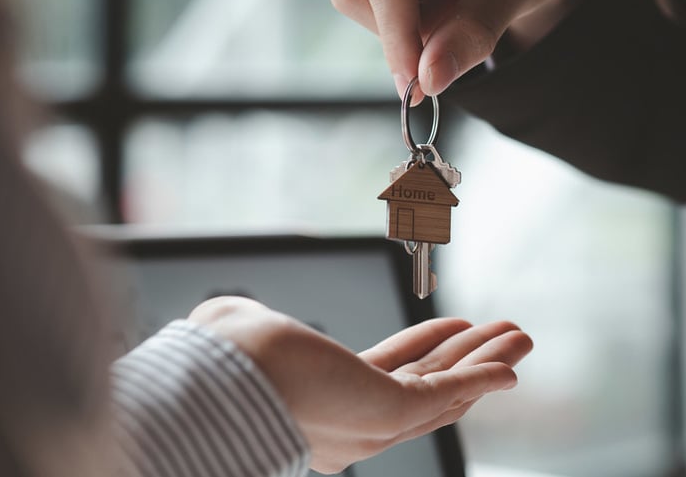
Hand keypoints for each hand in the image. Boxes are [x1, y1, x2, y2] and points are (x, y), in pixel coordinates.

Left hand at [188, 296, 531, 473]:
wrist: (215, 381)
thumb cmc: (220, 358)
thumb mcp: (246, 331)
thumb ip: (257, 324)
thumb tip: (238, 314)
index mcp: (325, 402)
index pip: (389, 375)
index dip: (428, 350)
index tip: (453, 329)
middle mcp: (353, 421)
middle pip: (429, 387)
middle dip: (471, 359)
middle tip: (504, 336)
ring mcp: (370, 421)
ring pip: (444, 390)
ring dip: (486, 362)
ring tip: (520, 336)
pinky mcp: (384, 413)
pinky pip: (444, 392)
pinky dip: (481, 377)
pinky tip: (508, 362)